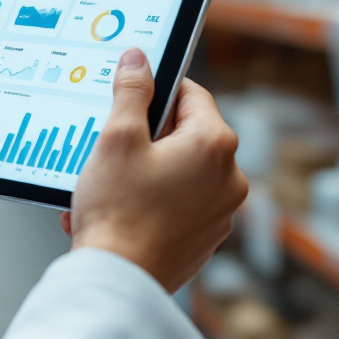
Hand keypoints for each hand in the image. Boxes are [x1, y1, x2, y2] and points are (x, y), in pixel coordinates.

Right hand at [62, 48, 247, 292]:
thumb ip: (132, 90)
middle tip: (112, 146)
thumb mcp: (117, 137)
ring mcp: (220, 211)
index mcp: (214, 145)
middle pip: (185, 132)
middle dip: (146, 135)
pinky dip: (150, 198)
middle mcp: (229, 178)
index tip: (130, 97)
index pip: (191, 93)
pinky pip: (178, 202)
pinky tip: (117, 207)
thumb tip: (139, 59)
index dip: (156, 90)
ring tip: (109, 182)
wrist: (118, 279)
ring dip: (145, 168)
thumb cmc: (118, 211)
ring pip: (180, 168)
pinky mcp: (205, 237)